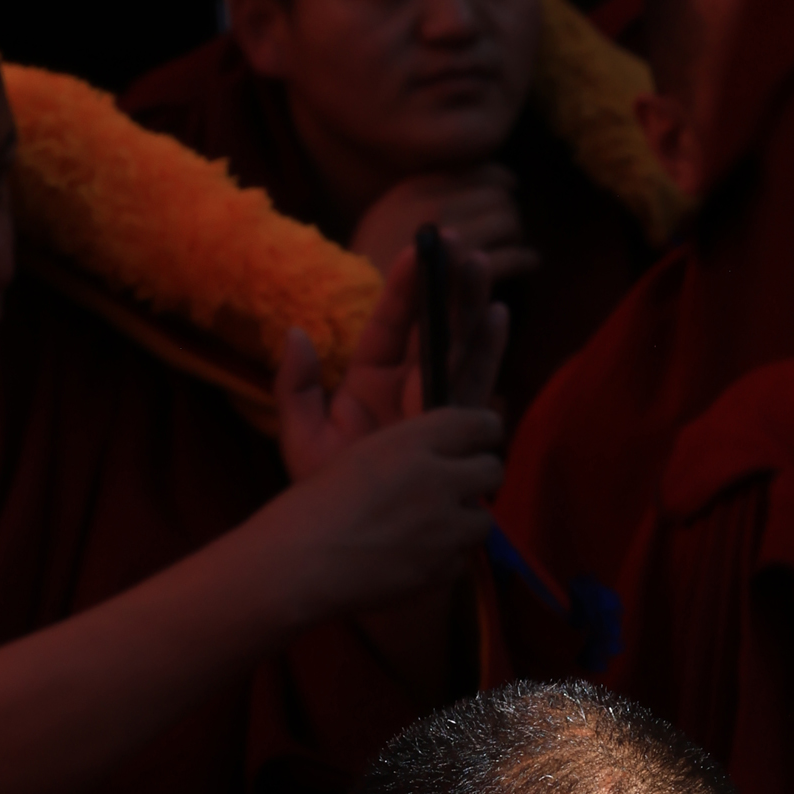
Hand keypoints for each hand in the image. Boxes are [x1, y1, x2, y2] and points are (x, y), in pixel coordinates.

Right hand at [257, 403, 503, 619]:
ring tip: (438, 524)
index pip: (478, 424)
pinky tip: (418, 555)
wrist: (303, 563)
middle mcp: (437, 480)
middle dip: (482, 476)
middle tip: (462, 484)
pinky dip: (446, 559)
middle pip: (493, 471)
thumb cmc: (314, 502)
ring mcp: (443, 529)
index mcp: (413, 441)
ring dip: (466, 521)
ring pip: (484, 520)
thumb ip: (405, 441)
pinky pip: (461, 560)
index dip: (487, 431)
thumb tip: (414, 415)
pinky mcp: (440, 570)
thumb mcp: (354, 449)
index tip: (484, 438)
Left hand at [276, 235, 506, 475]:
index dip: (403, 288)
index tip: (415, 249)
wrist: (347, 548)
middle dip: (448, 287)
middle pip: (433, 328)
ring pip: (458, 350)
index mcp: (368, 380)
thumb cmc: (323, 498)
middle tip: (461, 245)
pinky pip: (474, 389)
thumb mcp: (300, 442)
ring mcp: (432, 410)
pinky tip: (500, 317)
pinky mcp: (453, 435)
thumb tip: (297, 334)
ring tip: (483, 266)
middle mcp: (405, 389)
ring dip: (472, 308)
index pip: (389, 323)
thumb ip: (294, 388)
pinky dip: (488, 354)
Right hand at [350, 165, 540, 283]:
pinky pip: (509, 257)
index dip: (496, 177)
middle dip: (507, 205)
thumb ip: (419, 205)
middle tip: (512, 221)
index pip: (471, 171)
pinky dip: (524, 258)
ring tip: (518, 241)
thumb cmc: (369, 284)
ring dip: (516, 230)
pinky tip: (530, 262)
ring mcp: (452, 240)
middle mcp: (433, 207)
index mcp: (413, 191)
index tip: (508, 185)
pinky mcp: (468, 277)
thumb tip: (460, 186)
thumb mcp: (384, 226)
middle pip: (493, 193)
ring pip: (504, 219)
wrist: (358, 320)